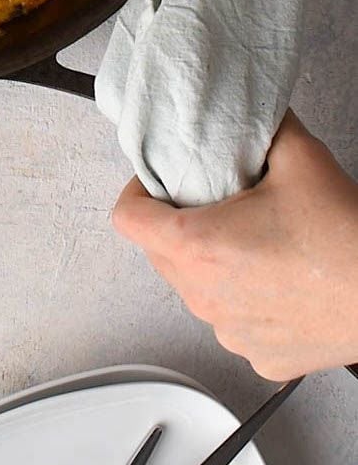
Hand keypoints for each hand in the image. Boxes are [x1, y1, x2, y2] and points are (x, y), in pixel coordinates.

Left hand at [112, 112, 357, 379]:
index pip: (127, 219)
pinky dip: (244, 302)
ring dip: (210, 266)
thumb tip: (248, 108)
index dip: (138, 193)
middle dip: (177, 226)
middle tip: (217, 207)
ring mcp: (229, 332)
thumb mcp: (301, 158)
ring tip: (254, 245)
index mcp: (198, 246)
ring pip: (195, 290)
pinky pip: (232, 322)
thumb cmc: (346, 238)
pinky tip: (277, 281)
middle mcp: (204, 296)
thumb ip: (262, 125)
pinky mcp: (257, 356)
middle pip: (159, 253)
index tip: (160, 184)